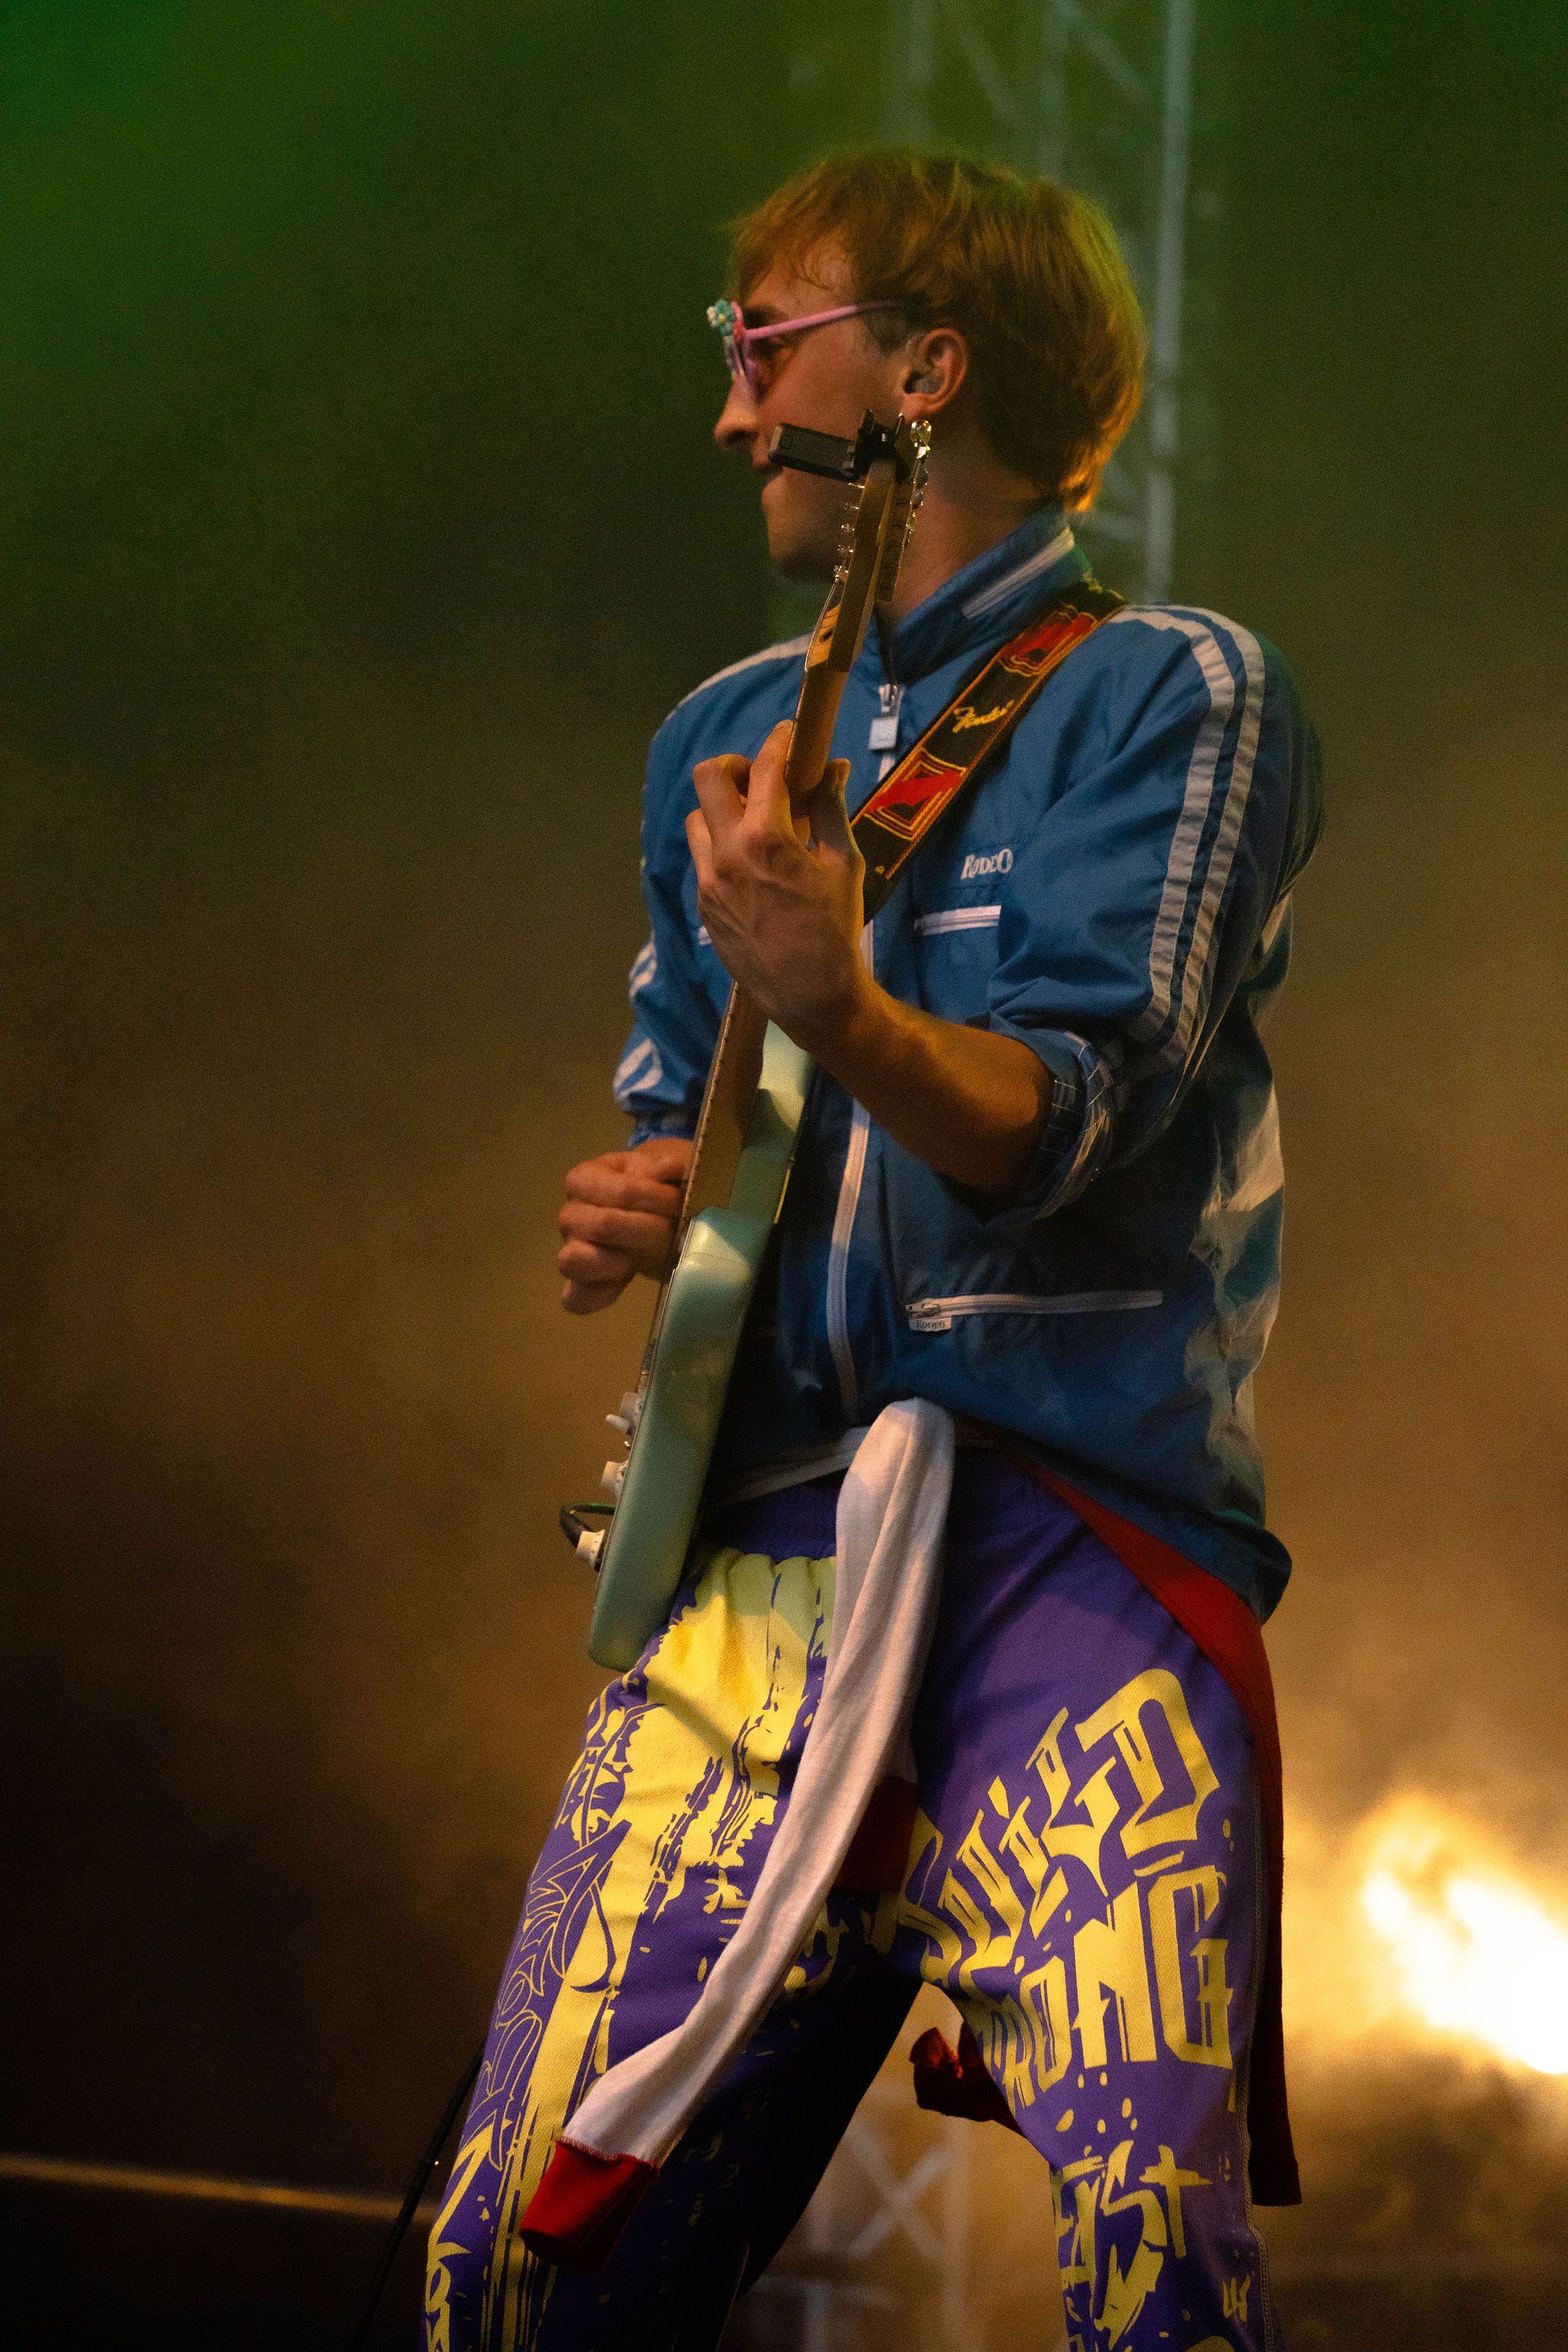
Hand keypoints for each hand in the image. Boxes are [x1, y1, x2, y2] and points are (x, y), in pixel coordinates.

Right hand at [558, 1135, 692, 1314]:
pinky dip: (597, 1296)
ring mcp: (571, 1249)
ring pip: (575, 1260)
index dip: (655, 1198)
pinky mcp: (580, 1282)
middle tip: (673, 1228)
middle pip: (603, 1226)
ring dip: (619, 1261)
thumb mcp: (658, 1170)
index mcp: (583, 1180)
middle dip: (648, 1229)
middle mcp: (570, 1215)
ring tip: (645, 1255)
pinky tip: (623, 1283)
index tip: (678, 1201)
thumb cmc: (650, 1186)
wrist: (650, 1209)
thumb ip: (663, 1169)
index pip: (621, 1193)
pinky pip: (575, 1298)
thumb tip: (669, 1169)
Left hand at [685, 721, 866, 1052]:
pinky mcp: (703, 904)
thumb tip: (834, 768)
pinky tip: (749, 862)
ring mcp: (708, 880)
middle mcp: (727, 853)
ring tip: (752, 821)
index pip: (764, 767)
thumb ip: (832, 808)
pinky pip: (702, 857)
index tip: (789, 734)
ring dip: (721, 808)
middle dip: (735, 766)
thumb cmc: (836, 927)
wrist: (811, 994)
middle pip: (708, 777)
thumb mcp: (844, 863)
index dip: (779, 741)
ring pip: (696, 818)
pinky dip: (721, 845)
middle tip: (759, 777)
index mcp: (767, 838)